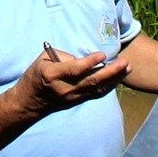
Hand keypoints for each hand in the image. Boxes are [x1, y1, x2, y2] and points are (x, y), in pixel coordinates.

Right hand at [12, 47, 130, 116]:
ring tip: (127, 68)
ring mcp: (73, 97)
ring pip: (97, 89)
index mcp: (53, 75)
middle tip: (125, 62)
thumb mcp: (42, 59)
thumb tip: (81, 59)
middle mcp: (65, 88)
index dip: (90, 62)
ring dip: (114, 79)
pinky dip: (109, 86)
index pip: (75, 70)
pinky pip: (97, 94)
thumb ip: (62, 56)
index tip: (103, 55)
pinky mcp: (78, 102)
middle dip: (110, 72)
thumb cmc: (35, 75)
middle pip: (91, 81)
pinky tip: (119, 78)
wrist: (30, 102)